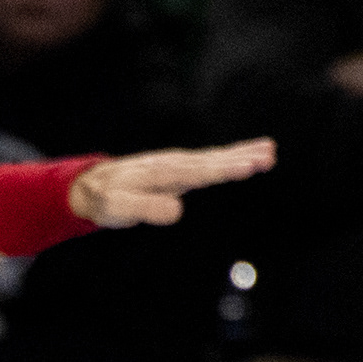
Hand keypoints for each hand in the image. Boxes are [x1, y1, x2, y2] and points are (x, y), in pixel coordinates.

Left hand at [69, 139, 276, 228]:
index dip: (222, 170)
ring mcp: (178, 162)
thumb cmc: (105, 200)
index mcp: (160, 173)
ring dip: (243, 153)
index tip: (247, 167)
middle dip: (241, 159)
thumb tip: (178, 210)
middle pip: (212, 161)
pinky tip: (255, 150)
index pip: (197, 172)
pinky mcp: (182, 166)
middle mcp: (172, 163)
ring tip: (270, 150)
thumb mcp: (117, 209)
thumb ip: (144, 208)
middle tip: (269, 156)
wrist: (92, 185)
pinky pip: (212, 159)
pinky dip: (234, 154)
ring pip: (215, 157)